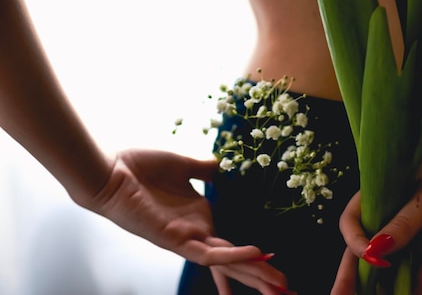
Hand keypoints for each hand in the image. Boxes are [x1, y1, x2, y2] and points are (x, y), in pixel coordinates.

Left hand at [79, 149, 290, 292]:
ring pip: (226, 264)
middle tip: (287, 289)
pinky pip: (207, 252)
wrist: (109, 170)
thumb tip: (221, 164)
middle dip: (260, 277)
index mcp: (198, 219)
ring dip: (254, 274)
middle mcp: (194, 233)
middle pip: (234, 263)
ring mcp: (185, 239)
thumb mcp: (182, 165)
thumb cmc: (140, 167)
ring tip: (280, 284)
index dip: (252, 259)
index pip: (230, 246)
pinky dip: (232, 255)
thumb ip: (203, 169)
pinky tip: (256, 254)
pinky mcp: (174, 238)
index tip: (275, 264)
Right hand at [333, 136, 421, 294]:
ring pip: (389, 267)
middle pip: (364, 251)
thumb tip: (373, 251)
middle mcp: (389, 218)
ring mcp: (409, 235)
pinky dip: (412, 290)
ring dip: (383, 287)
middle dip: (353, 277)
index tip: (371, 257)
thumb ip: (404, 222)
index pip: (353, 223)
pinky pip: (418, 274)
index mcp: (378, 196)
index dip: (355, 242)